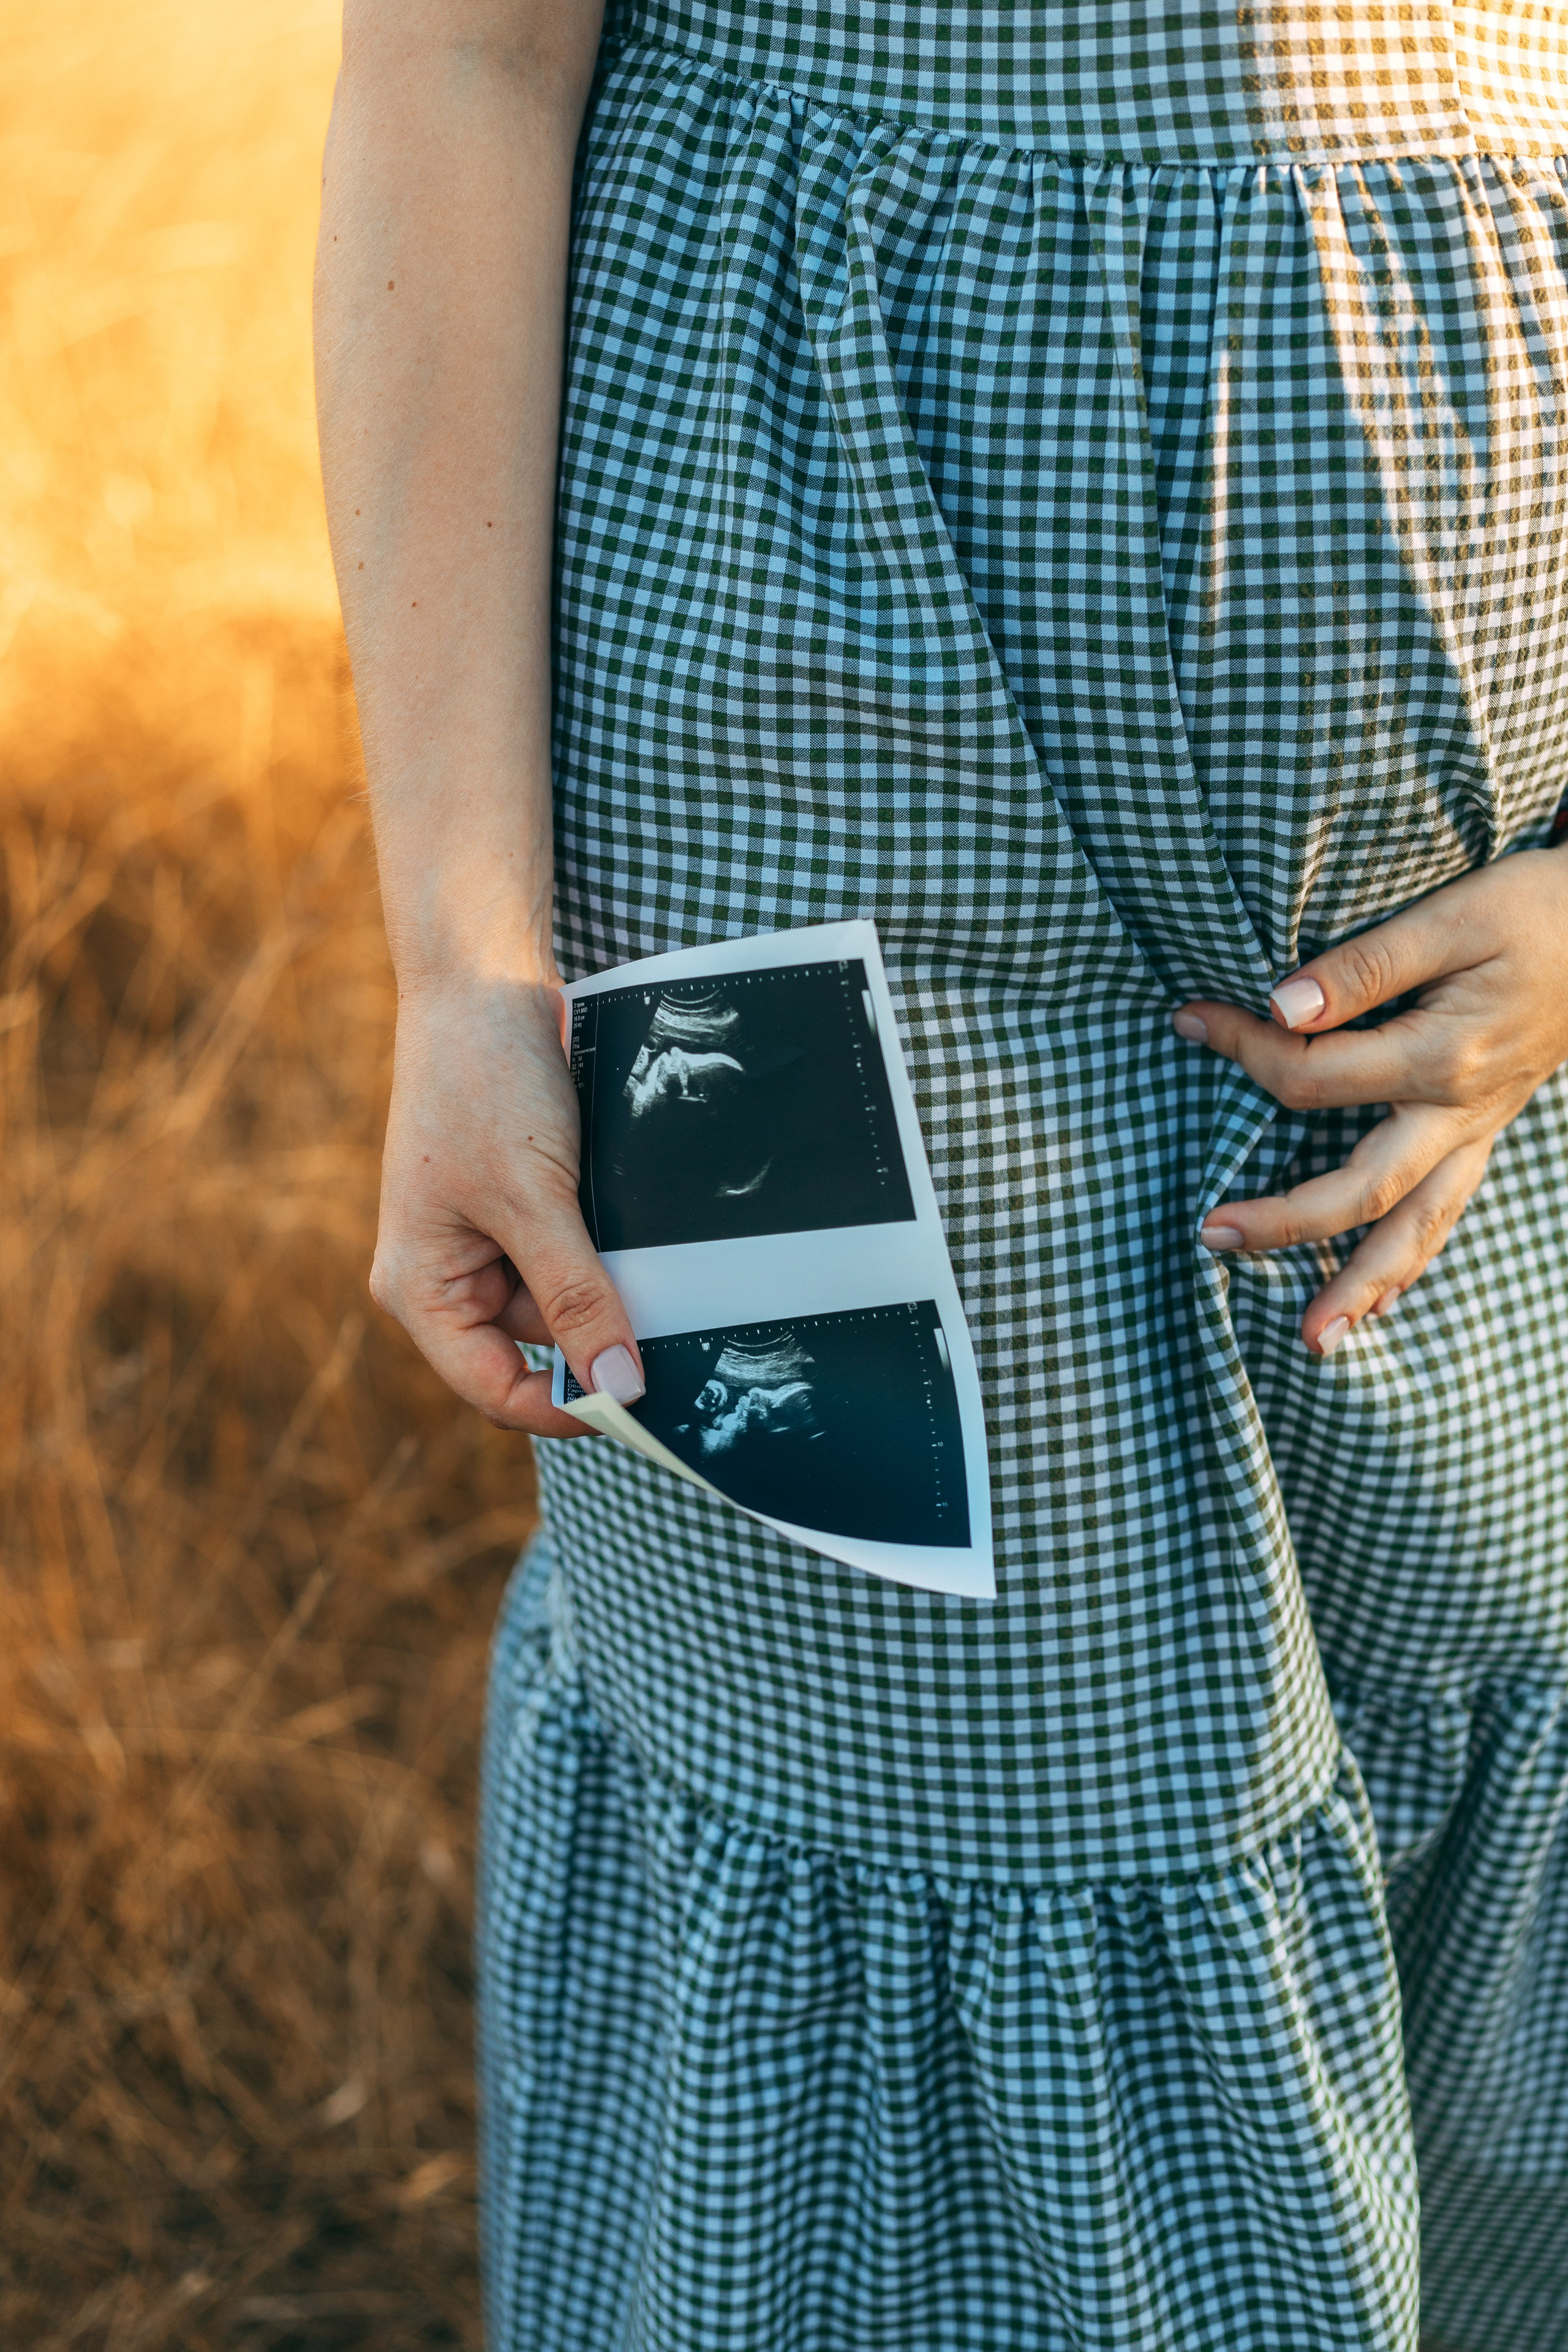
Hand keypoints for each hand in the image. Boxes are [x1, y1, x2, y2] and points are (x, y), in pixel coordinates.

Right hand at [369, 973, 642, 1434]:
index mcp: (421, 1290)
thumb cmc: (481, 1082)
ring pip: (568, 1301)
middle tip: (680, 1333)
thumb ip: (576, 1296)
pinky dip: (615, 1249)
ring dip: (615, 1288)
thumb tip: (618, 1388)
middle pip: (538, 1350)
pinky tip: (645, 1227)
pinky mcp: (525, 1207)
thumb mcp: (532, 1199)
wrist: (484, 981)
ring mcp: (487, 1242)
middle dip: (601, 1339)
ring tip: (660, 1258)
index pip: (495, 1391)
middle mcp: (448, 1277)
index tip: (644, 1406)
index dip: (567, 1409)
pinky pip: (578, 1255)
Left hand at [1172, 846, 1567, 1355]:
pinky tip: (1377, 1304)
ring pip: (1416, 1230)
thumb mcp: (1450, 917)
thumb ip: (1364, 966)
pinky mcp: (1485, 1134)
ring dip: (1360, 1287)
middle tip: (1209, 1235)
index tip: (1189, 1021)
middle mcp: (1461, 1114)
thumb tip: (1280, 1005)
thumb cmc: (1530, 910)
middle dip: (1284, 1221)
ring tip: (1310, 1341)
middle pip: (1359, 1189)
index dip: (1243, 1050)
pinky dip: (1409, 1264)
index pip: (1313, 1077)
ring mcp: (1477, 1133)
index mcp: (1442, 1058)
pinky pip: (1446, 1214)